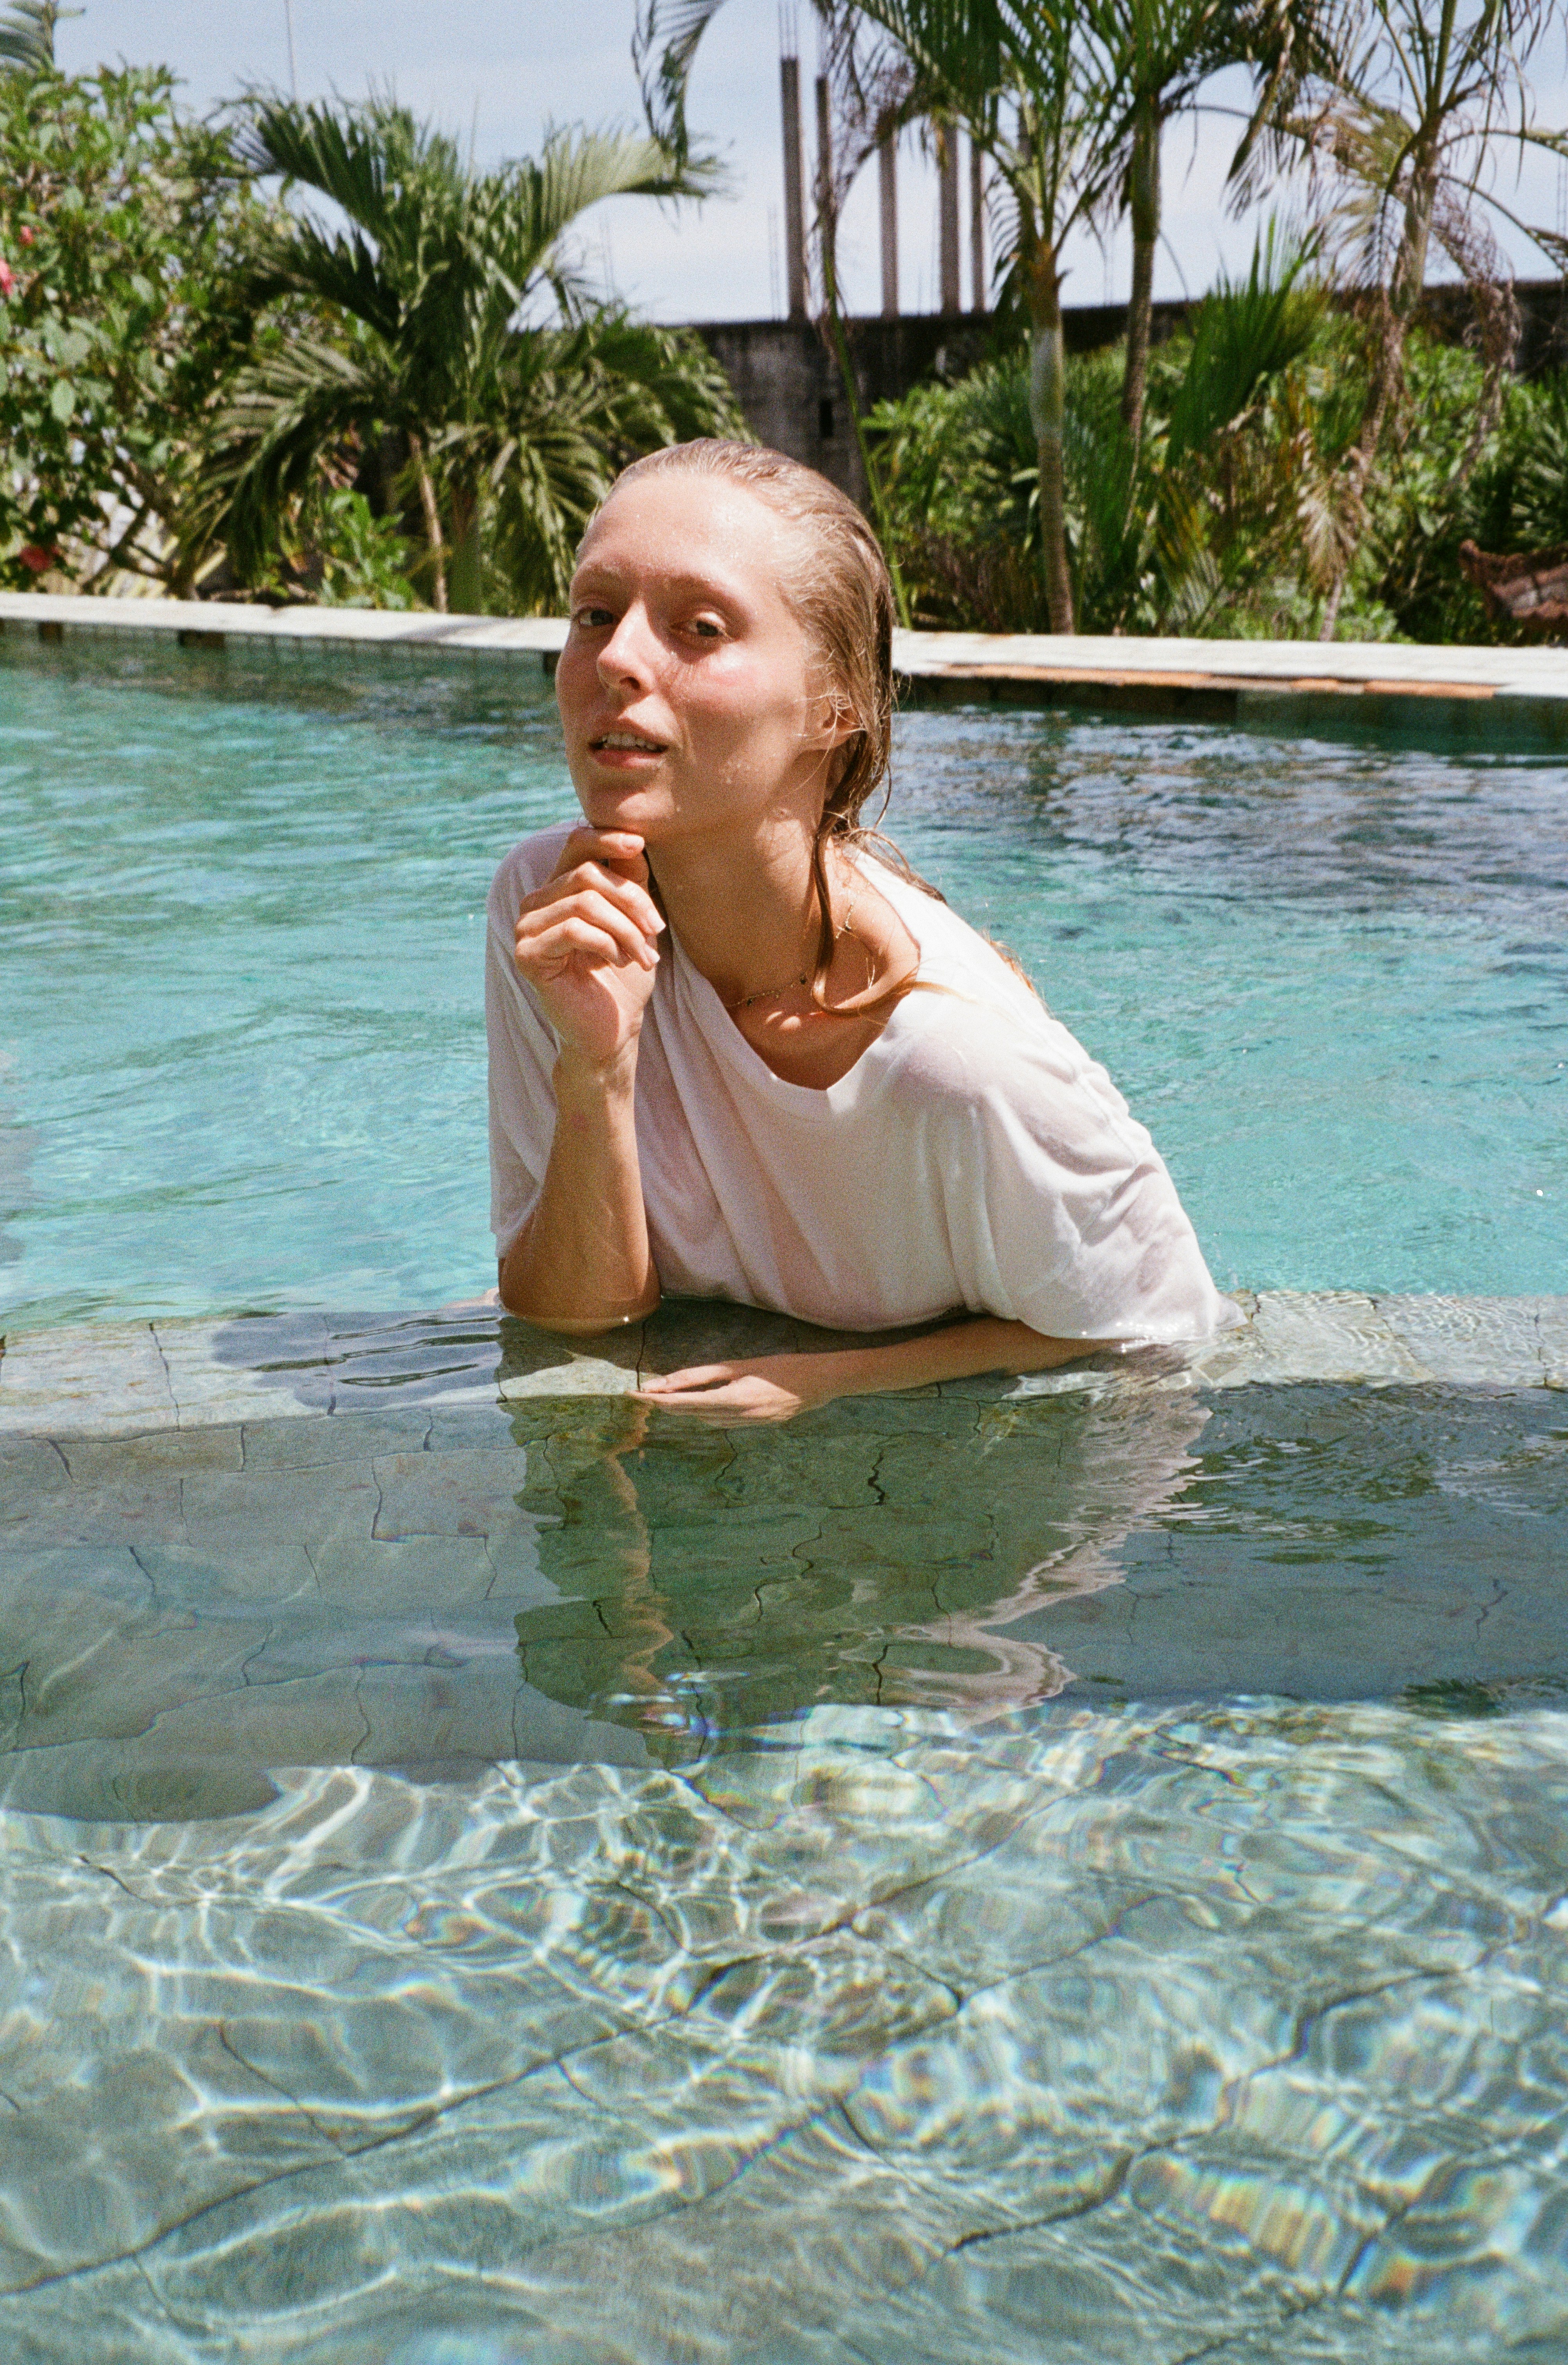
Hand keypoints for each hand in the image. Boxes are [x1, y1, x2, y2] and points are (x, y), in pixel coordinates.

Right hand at [513, 827, 663, 1070]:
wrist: (612, 1030)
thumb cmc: (624, 977)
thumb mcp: (634, 920)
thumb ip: (629, 881)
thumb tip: (632, 840)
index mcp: (559, 889)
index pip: (576, 845)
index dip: (606, 838)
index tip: (639, 843)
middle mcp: (536, 903)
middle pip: (587, 874)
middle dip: (632, 900)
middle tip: (656, 932)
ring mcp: (526, 928)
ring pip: (584, 902)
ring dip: (625, 928)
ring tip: (642, 956)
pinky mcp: (527, 954)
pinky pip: (574, 930)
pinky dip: (607, 944)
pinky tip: (618, 962)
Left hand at [633, 1353, 846, 1423]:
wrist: (819, 1383)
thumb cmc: (782, 1367)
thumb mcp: (741, 1365)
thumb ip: (706, 1376)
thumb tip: (673, 1382)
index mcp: (735, 1399)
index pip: (687, 1403)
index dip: (660, 1400)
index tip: (638, 1395)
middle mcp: (739, 1417)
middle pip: (691, 1414)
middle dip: (664, 1405)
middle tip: (639, 1396)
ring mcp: (748, 1425)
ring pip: (704, 1421)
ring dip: (682, 1411)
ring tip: (659, 1400)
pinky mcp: (755, 1426)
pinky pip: (720, 1422)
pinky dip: (702, 1414)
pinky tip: (693, 1407)